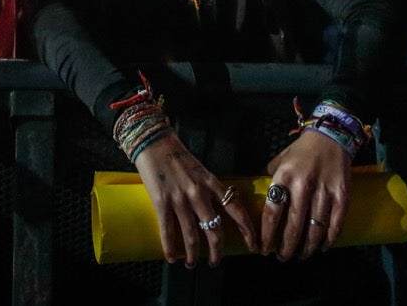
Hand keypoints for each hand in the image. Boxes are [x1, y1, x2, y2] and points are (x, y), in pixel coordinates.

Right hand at [133, 133, 257, 267]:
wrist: (153, 142)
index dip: (247, 230)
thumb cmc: (177, 156)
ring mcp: (180, 199)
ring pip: (192, 236)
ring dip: (194, 255)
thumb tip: (220, 209)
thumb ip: (210, 188)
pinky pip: (168, 231)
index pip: (236, 210)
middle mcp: (199, 193)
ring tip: (192, 264)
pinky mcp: (162, 202)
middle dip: (217, 252)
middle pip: (215, 230)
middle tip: (216, 262)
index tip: (253, 245)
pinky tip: (173, 258)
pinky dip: (171, 248)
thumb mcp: (201, 170)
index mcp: (211, 183)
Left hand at [262, 130, 350, 261]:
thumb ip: (272, 178)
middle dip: (287, 247)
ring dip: (307, 247)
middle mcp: (304, 185)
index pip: (273, 213)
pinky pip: (336, 224)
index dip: (268, 235)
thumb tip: (264, 199)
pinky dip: (329, 239)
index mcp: (284, 177)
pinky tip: (322, 247)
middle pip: (294, 226)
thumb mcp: (280, 160)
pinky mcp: (342, 195)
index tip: (264, 249)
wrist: (331, 137)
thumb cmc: (302, 151)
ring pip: (315, 229)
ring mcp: (325, 191)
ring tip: (301, 255)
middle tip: (283, 257)